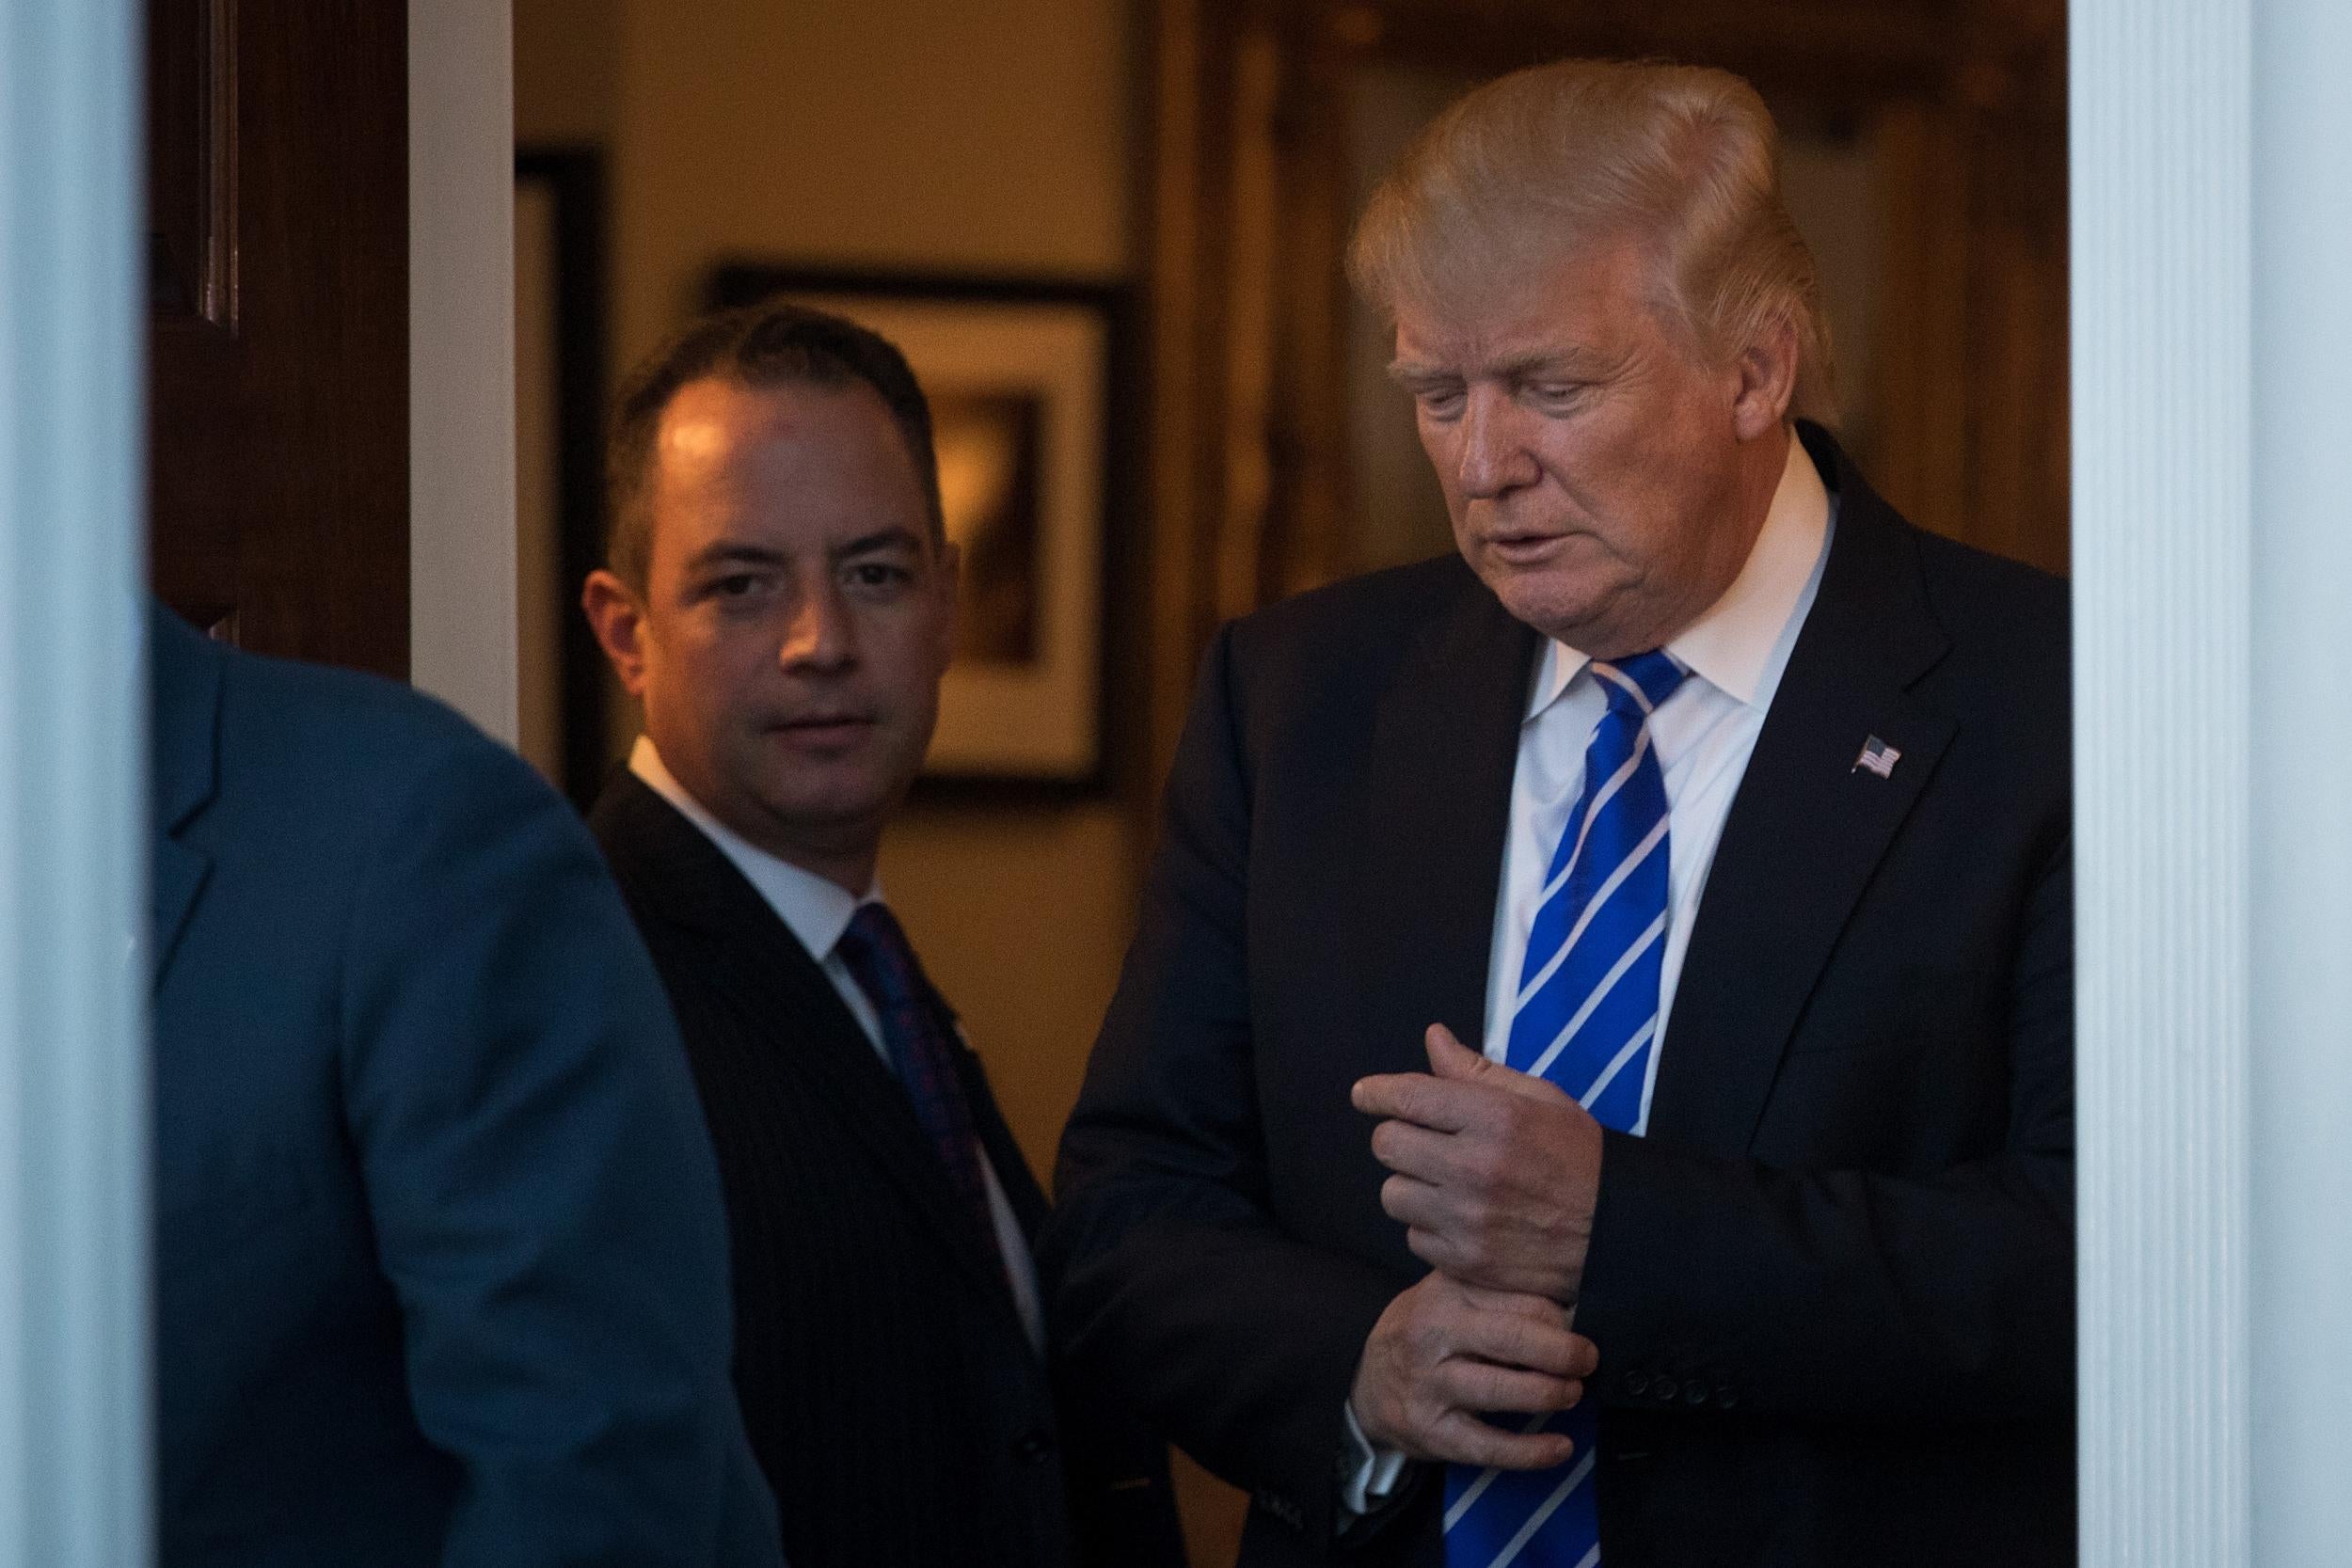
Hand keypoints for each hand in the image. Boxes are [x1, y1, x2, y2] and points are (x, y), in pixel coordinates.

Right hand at [1348, 1271, 1596, 1467]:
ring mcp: (1430, 1385)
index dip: (1559, 1317)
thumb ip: (1499, 1296)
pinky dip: (1530, 1451)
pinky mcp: (1431, 1432)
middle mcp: (1434, 1335)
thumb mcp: (1451, 1296)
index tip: (1580, 1328)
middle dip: (1562, 1352)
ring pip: (1500, 1391)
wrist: (1364, 1379)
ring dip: (1549, 1393)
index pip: (1517, 1300)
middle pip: (1510, 1338)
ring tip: (1572, 1394)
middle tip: (1587, 1360)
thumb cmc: (1425, 1332)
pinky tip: (1560, 1447)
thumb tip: (1571, 1310)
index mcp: (1447, 1294)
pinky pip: (1488, 1446)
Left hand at [1353, 1024, 1603, 1301]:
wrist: (1617, 1232)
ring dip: (1411, 1185)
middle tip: (1421, 1141)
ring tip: (1445, 1183)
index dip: (1377, 1093)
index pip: (1408, 1097)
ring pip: (1393, 1194)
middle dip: (1398, 1137)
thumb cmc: (1577, 1156)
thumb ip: (1478, 1071)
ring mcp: (1467, 1219)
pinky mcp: (1466, 1260)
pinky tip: (1460, 1218)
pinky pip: (1413, 1236)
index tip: (1366, 1095)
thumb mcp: (1539, 1099)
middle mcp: (1474, 1167)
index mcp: (1495, 1117)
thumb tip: (1433, 1038)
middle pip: (1387, 1144)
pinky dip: (1428, 1227)